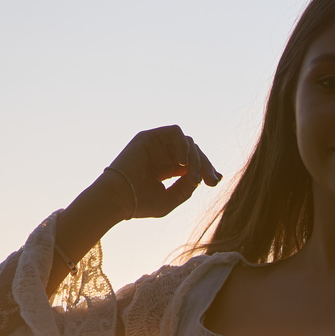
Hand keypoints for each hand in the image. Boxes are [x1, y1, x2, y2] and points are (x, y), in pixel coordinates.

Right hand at [102, 125, 221, 219]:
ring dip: (195, 158)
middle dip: (205, 165)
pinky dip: (182, 145)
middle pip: (194, 152)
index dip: (207, 169)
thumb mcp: (171, 199)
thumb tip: (200, 176)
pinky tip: (182, 163)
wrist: (119, 198)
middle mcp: (164, 155)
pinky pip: (175, 132)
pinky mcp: (150, 137)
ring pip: (187, 142)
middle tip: (210, 181)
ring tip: (192, 176)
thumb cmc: (141, 203)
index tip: (215, 181)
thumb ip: (187, 187)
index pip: (194, 163)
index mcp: (168, 169)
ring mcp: (157, 145)